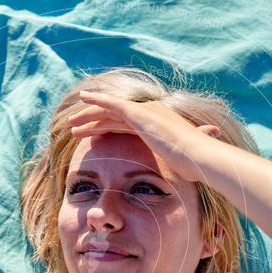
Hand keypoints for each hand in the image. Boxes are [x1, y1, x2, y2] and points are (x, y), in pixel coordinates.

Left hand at [68, 91, 222, 183]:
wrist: (199, 156)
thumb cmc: (194, 165)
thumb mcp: (182, 163)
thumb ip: (178, 163)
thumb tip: (185, 173)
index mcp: (158, 124)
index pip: (128, 123)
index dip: (109, 128)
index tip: (95, 135)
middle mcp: (151, 113)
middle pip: (116, 116)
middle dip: (95, 121)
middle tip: (77, 128)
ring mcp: (145, 111)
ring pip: (109, 110)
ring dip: (89, 115)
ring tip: (73, 125)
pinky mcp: (138, 112)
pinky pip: (112, 104)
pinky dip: (97, 100)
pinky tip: (83, 100)